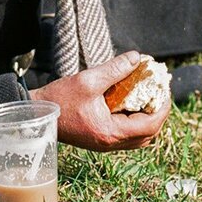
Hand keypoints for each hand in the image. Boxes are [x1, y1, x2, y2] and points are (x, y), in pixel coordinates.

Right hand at [30, 51, 170, 151]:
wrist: (36, 116)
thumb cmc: (59, 99)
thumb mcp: (88, 80)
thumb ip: (115, 69)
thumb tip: (137, 58)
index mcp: (110, 132)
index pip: (150, 125)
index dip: (163, 108)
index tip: (164, 90)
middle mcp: (110, 143)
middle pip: (148, 134)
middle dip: (158, 113)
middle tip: (159, 92)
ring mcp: (105, 143)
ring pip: (139, 137)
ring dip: (148, 119)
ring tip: (148, 97)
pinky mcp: (100, 139)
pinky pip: (127, 135)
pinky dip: (135, 121)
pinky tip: (131, 103)